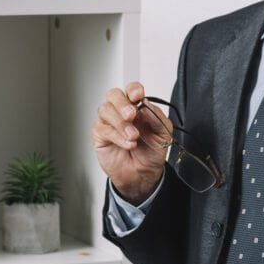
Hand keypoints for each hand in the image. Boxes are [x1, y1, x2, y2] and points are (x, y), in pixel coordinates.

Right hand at [91, 81, 172, 203]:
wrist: (143, 174)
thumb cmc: (151, 151)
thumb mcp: (163, 134)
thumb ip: (157, 118)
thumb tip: (145, 105)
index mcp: (137, 106)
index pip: (131, 89)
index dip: (133, 89)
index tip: (138, 96)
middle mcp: (120, 111)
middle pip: (114, 95)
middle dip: (122, 104)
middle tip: (131, 115)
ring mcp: (109, 122)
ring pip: (106, 110)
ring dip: (121, 124)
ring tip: (133, 137)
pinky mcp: (100, 135)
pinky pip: (104, 129)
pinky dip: (117, 136)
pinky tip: (128, 144)